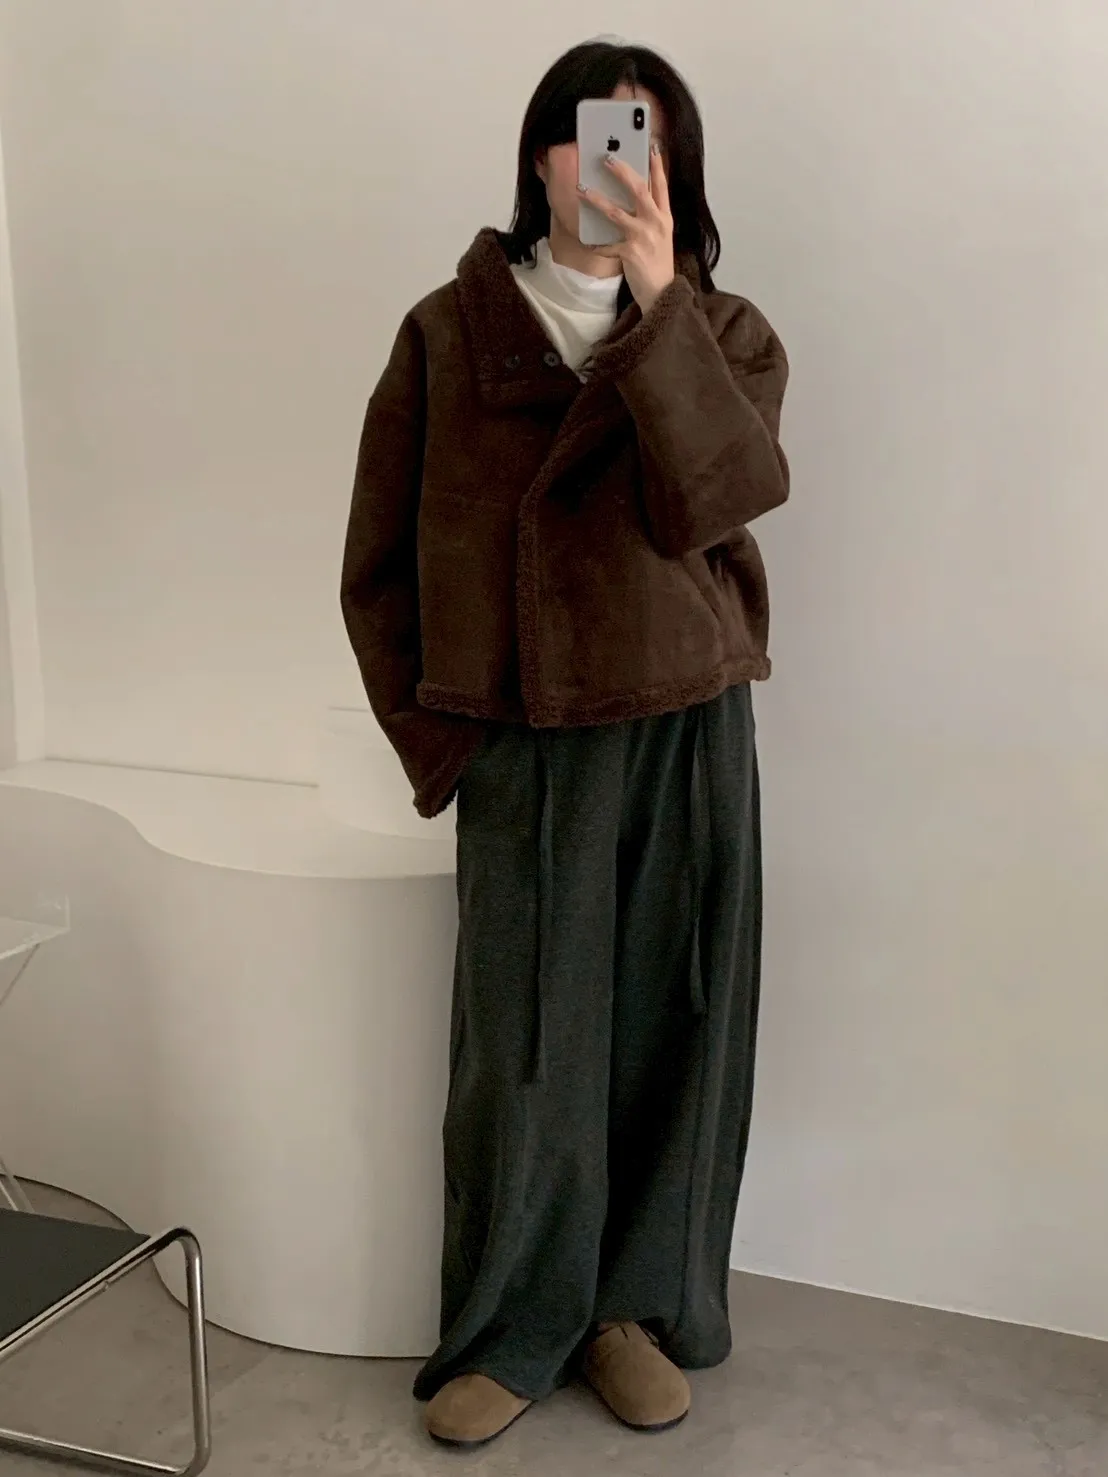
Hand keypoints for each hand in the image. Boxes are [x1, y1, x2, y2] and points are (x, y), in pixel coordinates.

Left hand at [577, 145, 674, 314]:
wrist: (661, 292)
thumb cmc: (658, 262)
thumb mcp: (661, 236)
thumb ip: (651, 216)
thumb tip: (633, 198)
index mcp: (665, 217)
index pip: (662, 186)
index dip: (657, 166)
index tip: (651, 147)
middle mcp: (656, 224)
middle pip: (639, 190)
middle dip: (622, 172)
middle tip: (607, 158)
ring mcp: (643, 238)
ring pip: (617, 213)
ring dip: (597, 200)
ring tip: (582, 190)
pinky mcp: (630, 253)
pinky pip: (607, 245)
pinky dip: (596, 244)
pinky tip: (586, 241)